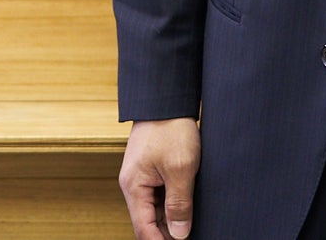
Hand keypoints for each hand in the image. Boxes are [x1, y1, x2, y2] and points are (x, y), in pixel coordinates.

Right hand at [119, 117, 199, 239]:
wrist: (166, 100)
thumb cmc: (171, 129)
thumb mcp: (181, 168)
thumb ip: (179, 204)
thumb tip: (179, 234)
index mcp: (134, 186)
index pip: (143, 229)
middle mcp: (133, 184)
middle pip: (148, 222)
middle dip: (168, 233)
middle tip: (191, 235)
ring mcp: (141, 177)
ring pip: (154, 210)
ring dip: (171, 219)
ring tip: (193, 223)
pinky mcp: (150, 170)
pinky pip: (159, 196)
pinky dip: (172, 205)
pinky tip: (188, 207)